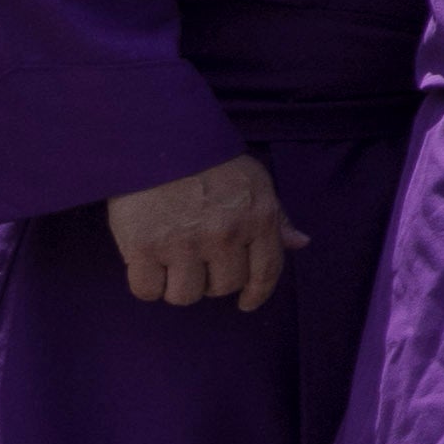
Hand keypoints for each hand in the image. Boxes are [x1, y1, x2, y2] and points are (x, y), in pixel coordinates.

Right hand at [107, 155, 298, 313]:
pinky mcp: (143, 247)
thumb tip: (300, 243)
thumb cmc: (208, 161)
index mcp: (258, 218)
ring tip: (172, 264)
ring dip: (179, 286)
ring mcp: (183, 243)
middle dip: (212, 282)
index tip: (246, 303)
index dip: (257, 293)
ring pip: (186, 295)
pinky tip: (147, 268)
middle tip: (198, 264)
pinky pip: (148, 291)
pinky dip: (148, 286)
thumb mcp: (254, 181)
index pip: (266, 272)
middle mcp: (224, 234)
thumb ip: (276, 216)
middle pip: (223, 287)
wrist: (155, 140)